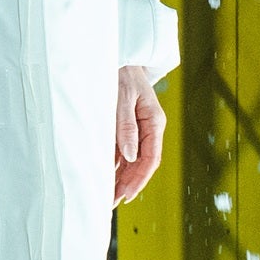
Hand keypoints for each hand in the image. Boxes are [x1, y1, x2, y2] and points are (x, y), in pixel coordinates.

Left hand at [114, 64, 166, 204]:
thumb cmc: (120, 74)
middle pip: (142, 163)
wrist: (117, 57)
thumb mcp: (122, 98)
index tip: (126, 195)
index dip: (139, 179)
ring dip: (121, 178)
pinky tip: (104, 178)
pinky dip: (114, 166)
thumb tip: (129, 155)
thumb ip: (126, 126)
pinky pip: (122, 152)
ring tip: (107, 196)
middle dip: (129, 184)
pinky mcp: (126, 128)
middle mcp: (149, 128)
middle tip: (112, 202)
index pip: (151, 158)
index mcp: (154, 122)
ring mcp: (138, 129)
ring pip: (132, 160)